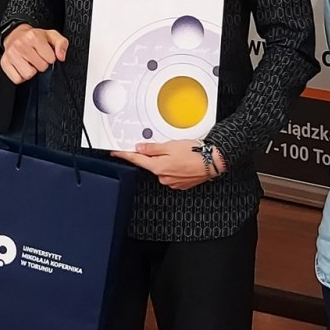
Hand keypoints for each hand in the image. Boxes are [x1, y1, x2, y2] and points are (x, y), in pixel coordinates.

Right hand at [0, 25, 68, 84]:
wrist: (15, 35)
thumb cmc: (34, 38)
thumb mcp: (51, 36)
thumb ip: (61, 44)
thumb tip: (61, 56)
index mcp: (33, 36)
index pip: (50, 59)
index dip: (50, 58)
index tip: (45, 53)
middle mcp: (20, 44)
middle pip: (40, 68)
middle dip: (41, 65)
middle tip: (37, 58)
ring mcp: (11, 54)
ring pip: (28, 75)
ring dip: (31, 71)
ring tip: (30, 63)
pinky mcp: (4, 63)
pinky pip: (17, 79)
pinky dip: (21, 76)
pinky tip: (22, 67)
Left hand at [112, 141, 227, 190]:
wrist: (214, 162)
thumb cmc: (195, 153)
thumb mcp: (170, 145)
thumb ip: (153, 148)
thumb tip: (139, 148)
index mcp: (158, 167)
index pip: (136, 159)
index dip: (124, 155)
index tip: (115, 153)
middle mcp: (163, 177)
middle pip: (150, 164)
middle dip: (154, 155)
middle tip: (167, 147)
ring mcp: (172, 182)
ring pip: (162, 168)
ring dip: (166, 161)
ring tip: (180, 153)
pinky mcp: (181, 184)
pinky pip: (171, 174)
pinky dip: (174, 166)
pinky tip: (183, 161)